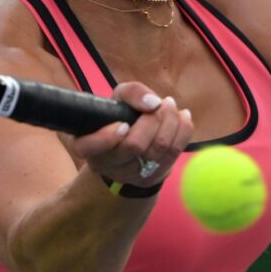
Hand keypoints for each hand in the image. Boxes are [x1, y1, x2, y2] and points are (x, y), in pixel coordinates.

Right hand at [71, 82, 192, 187]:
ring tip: (170, 105)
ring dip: (171, 122)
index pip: (89, 147)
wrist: (132, 144)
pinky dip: (183, 130)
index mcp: (87, 144)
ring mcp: (130, 175)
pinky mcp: (153, 178)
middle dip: (153, 119)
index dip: (106, 137)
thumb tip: (153, 103)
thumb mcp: (119, 98)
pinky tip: (182, 117)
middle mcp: (106, 164)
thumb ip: (132, 93)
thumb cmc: (121, 116)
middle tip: (161, 103)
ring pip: (158, 149)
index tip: (123, 124)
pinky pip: (174, 153)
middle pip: (134, 145)